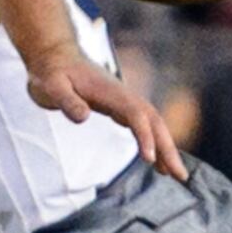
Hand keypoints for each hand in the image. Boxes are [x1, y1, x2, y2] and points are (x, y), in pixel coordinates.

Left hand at [30, 51, 183, 179]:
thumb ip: (66, 100)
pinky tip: (156, 162)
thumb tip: (83, 117)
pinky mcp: (120, 107)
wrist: (54, 56)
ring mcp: (124, 101)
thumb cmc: (51, 72)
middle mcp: (123, 95)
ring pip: (153, 124)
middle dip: (168, 147)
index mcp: (110, 91)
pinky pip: (144, 125)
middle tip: (180, 176)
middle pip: (154, 121)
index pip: (135, 114)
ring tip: (176, 175)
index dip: (145, 136)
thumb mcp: (51, 85)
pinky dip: (154, 143)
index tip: (149, 159)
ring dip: (166, 148)